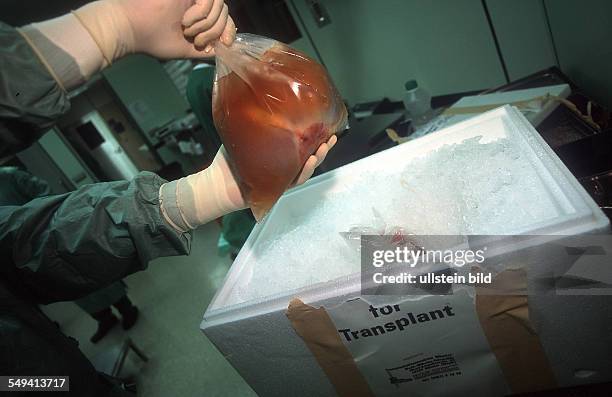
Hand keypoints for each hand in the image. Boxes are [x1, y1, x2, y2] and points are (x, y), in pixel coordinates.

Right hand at [117, 0, 235, 57]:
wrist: (132, 30)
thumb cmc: (154, 40)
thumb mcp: (187, 49)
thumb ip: (207, 49)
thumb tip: (226, 49)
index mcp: (197, 15)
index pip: (225, 17)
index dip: (230, 29)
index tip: (226, 43)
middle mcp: (196, 3)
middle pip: (225, 12)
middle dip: (215, 32)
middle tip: (196, 41)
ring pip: (220, 6)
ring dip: (206, 25)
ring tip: (187, 30)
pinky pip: (208, 0)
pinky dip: (200, 14)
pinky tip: (184, 20)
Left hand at [218, 134, 338, 208]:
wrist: (217, 183)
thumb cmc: (228, 160)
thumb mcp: (244, 135)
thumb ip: (255, 122)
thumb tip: (259, 96)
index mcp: (280, 152)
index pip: (302, 143)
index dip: (316, 135)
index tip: (326, 124)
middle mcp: (284, 165)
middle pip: (309, 156)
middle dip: (323, 146)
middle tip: (332, 136)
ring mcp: (281, 177)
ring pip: (305, 168)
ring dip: (317, 158)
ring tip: (324, 146)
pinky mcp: (276, 187)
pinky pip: (294, 180)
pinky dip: (303, 172)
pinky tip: (310, 161)